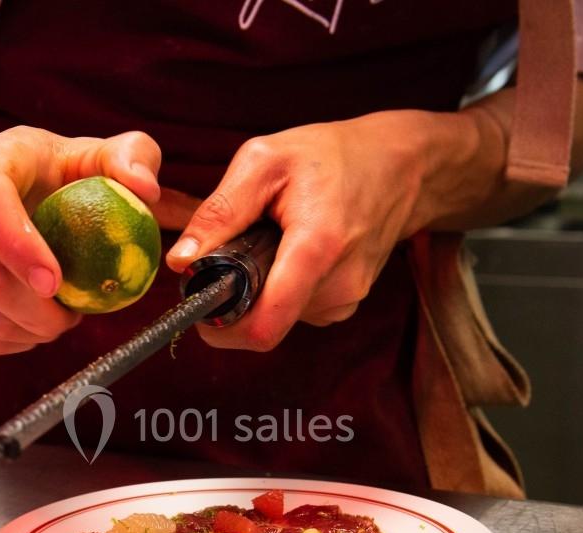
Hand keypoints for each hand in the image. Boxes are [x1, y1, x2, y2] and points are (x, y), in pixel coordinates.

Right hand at [0, 125, 162, 354]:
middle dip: (40, 312)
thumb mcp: (86, 153)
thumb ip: (129, 157)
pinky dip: (13, 341)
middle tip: (74, 315)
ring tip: (57, 317)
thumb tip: (146, 190)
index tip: (56, 282)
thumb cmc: (39, 174)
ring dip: (31, 330)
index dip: (17, 245)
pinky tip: (31, 324)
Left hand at [165, 112, 433, 350]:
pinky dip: (282, 288)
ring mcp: (347, 299)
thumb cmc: (332, 155)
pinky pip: (296, 310)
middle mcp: (338, 286)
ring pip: (278, 318)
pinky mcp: (347, 303)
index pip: (263, 327)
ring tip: (271, 241)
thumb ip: (220, 212)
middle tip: (234, 251)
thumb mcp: (265, 160)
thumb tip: (181, 262)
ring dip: (260, 289)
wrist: (401, 166)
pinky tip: (291, 251)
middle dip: (236, 297)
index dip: (220, 327)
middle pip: (264, 323)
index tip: (200, 302)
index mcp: (316, 248)